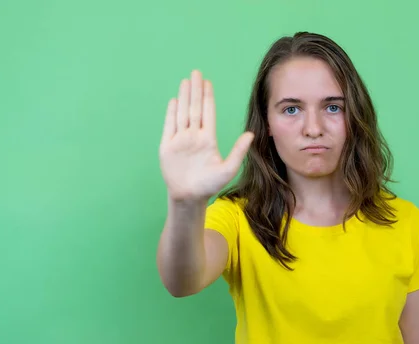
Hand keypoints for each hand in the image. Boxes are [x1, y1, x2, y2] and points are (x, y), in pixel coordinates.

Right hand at [159, 70, 253, 201]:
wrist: (189, 197)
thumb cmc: (209, 185)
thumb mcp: (228, 169)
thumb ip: (238, 151)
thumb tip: (251, 134)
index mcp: (208, 140)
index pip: (208, 113)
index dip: (207, 97)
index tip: (208, 82)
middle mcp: (194, 136)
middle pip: (194, 108)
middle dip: (195, 90)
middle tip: (196, 72)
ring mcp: (180, 140)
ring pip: (182, 113)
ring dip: (183, 97)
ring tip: (185, 81)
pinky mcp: (167, 147)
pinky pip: (169, 126)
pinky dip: (171, 113)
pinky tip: (174, 101)